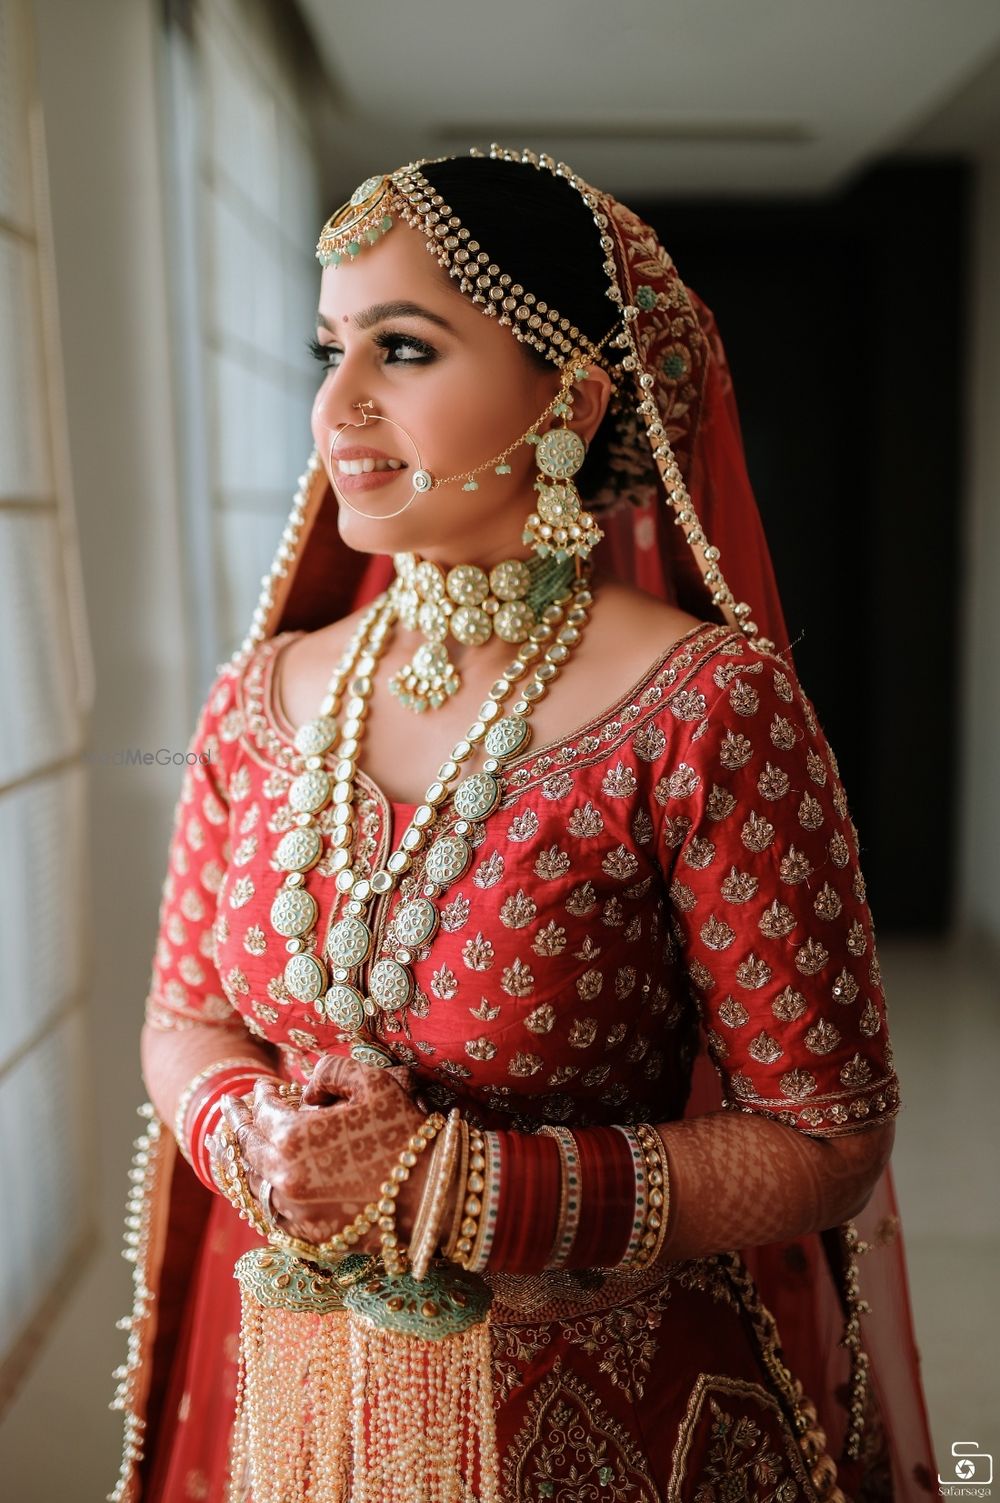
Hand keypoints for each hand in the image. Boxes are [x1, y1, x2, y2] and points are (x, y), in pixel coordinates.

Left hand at [214, 1055, 428, 1247]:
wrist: (431, 1195)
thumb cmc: (405, 1134)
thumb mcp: (372, 1083)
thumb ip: (331, 1070)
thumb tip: (308, 1086)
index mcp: (293, 1137)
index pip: (263, 1111)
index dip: (261, 1095)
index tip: (263, 1086)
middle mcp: (284, 1177)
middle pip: (250, 1146)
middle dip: (240, 1122)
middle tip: (232, 1107)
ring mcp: (293, 1211)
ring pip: (256, 1181)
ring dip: (250, 1158)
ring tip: (244, 1144)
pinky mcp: (308, 1235)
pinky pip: (275, 1210)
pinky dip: (267, 1191)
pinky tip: (268, 1182)